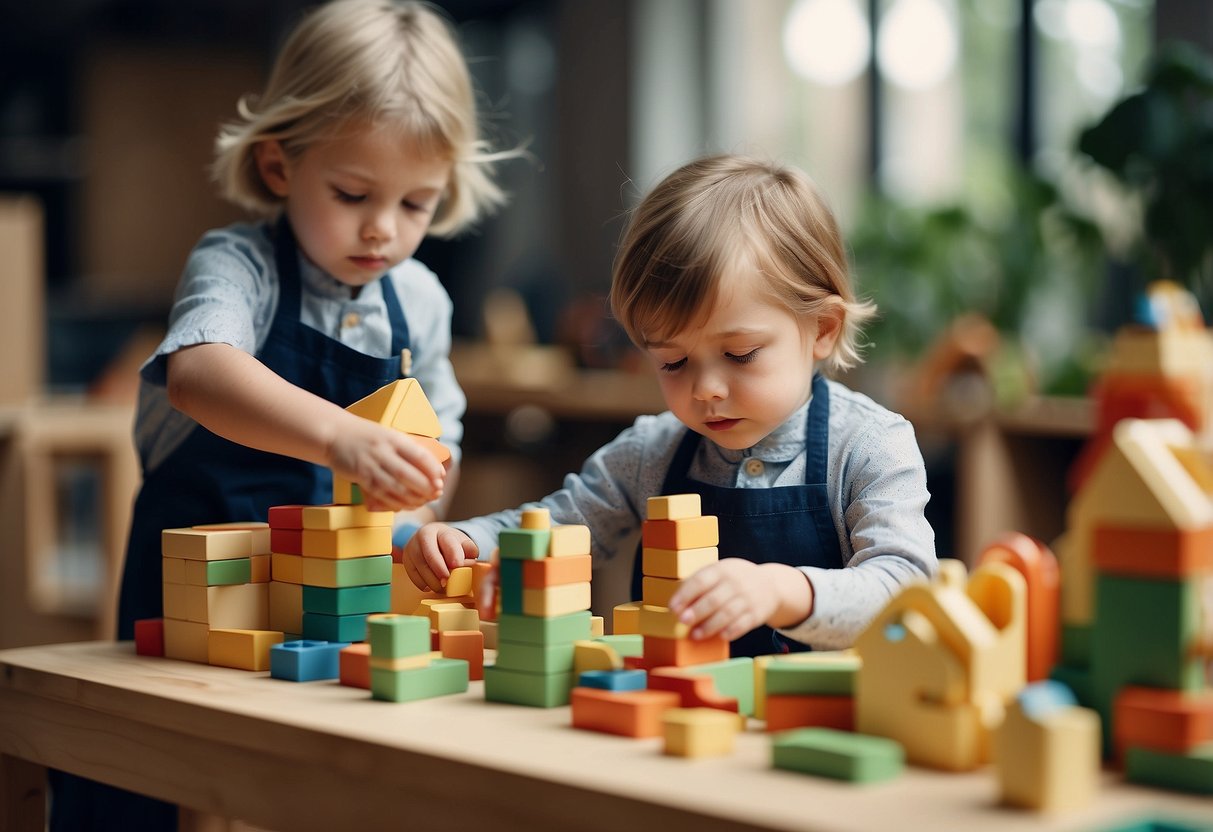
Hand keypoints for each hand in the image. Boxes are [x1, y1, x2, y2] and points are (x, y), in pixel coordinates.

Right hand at [328, 418, 445, 511]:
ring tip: (424, 501)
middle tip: (437, 493)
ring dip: (413, 498)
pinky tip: (405, 506)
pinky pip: (381, 495)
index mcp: (393, 438)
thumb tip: (431, 465)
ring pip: (396, 487)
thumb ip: (406, 448)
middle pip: (409, 474)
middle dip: (426, 487)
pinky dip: (396, 503)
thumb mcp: (388, 434)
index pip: (419, 455)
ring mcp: (370, 465)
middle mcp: (382, 451)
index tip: (442, 477)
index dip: (433, 469)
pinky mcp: (361, 477)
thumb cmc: (365, 435)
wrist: (334, 434)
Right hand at [403, 522, 477, 591]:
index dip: (453, 554)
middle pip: (430, 554)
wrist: (431, 540)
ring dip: (432, 581)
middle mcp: (423, 536)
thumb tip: (472, 559)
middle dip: (440, 570)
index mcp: (440, 530)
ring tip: (443, 588)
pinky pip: (413, 576)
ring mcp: (412, 548)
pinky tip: (432, 586)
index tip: (458, 566)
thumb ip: (469, 549)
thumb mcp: (462, 542)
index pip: (447, 541)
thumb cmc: (449, 544)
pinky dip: (423, 584)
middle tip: (447, 582)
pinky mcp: (406, 560)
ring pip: (420, 567)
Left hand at [667, 559, 812, 641]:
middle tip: (683, 621)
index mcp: (722, 570)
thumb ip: (700, 583)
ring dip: (710, 626)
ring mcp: (748, 598)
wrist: (771, 585)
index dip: (686, 595)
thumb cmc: (735, 580)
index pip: (701, 581)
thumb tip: (678, 603)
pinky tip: (721, 636)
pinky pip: (743, 624)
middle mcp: (736, 583)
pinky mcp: (757, 614)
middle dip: (697, 611)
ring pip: (727, 614)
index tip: (673, 607)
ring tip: (695, 634)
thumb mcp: (720, 572)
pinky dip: (731, 631)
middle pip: (714, 599)